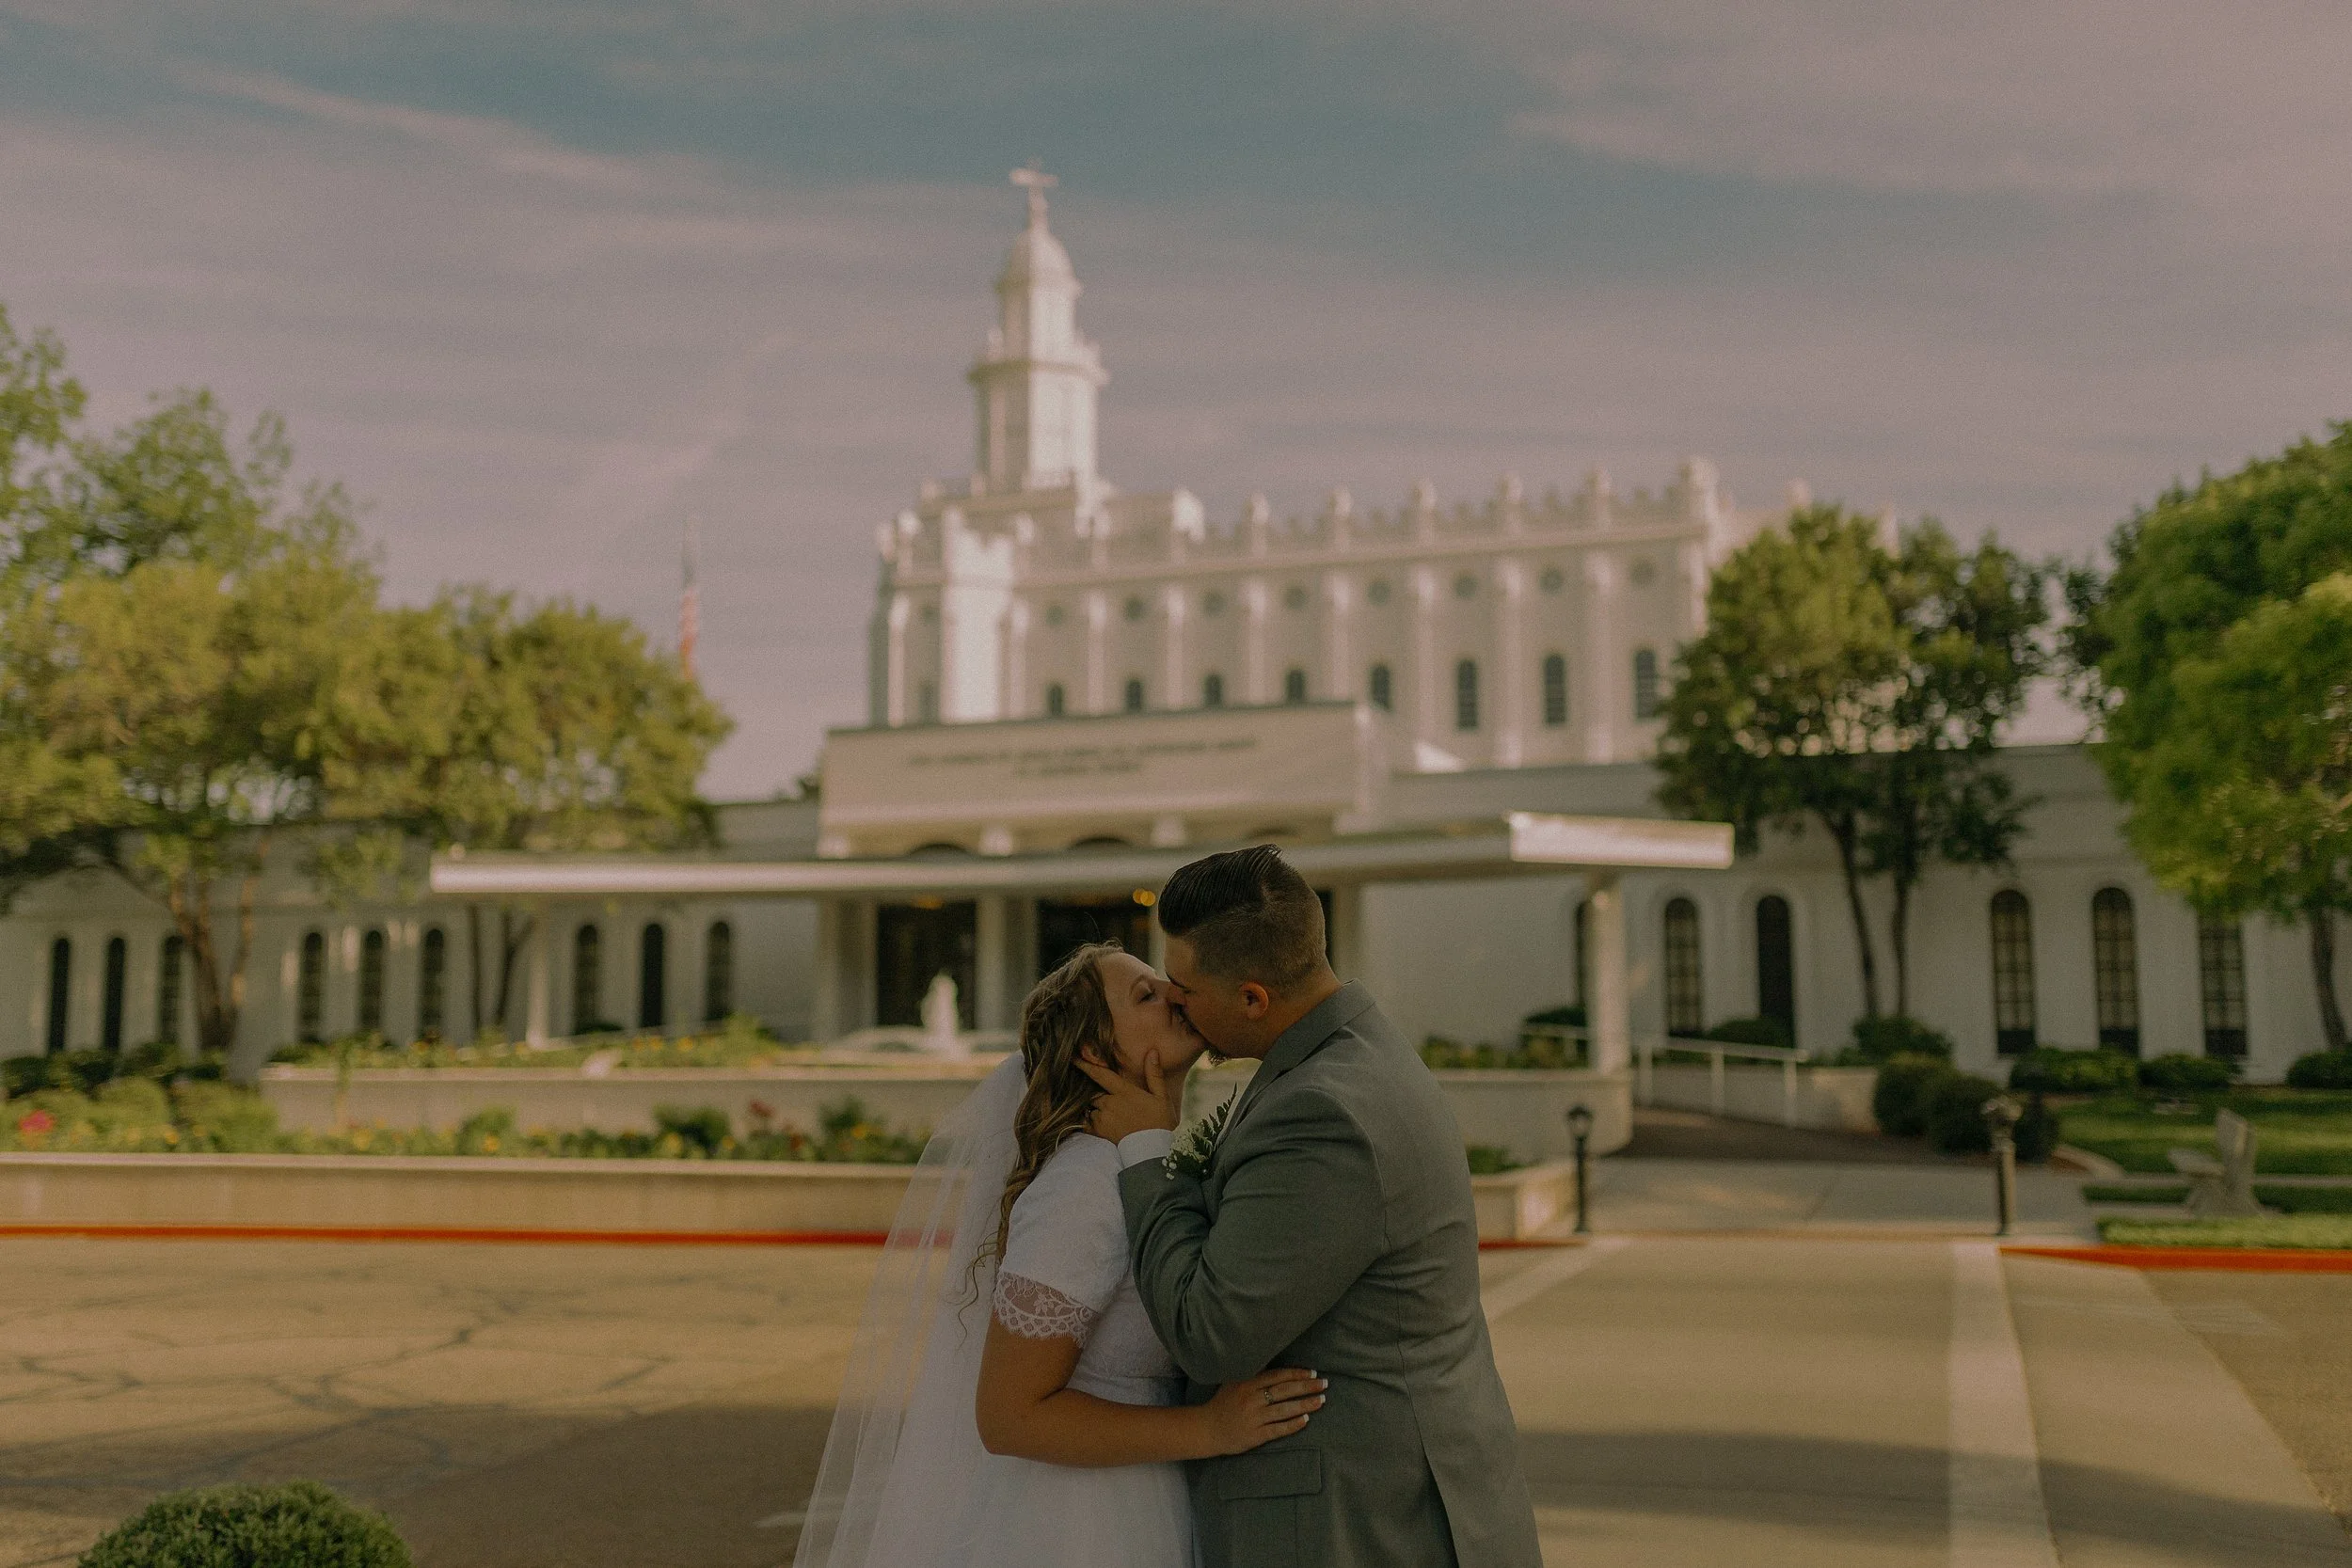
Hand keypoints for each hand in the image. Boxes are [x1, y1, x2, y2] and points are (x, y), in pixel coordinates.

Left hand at [1078, 1050, 1178, 1143]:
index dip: (1086, 1065)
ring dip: (1096, 1108)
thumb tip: (1152, 1051)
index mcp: (1124, 1092)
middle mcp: (1110, 1103)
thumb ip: (1154, 1074)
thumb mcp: (1161, 1097)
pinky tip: (1101, 1123)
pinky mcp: (1099, 1132)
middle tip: (1109, 1099)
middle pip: (1094, 1092)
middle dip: (1097, 1094)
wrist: (1152, 1151)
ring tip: (1110, 1115)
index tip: (1074, 1058)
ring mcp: (1103, 1118)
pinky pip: (1087, 1122)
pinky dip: (1089, 1121)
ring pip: (1091, 1107)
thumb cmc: (1159, 1123)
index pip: (1100, 1074)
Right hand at [1200, 1369, 1325, 1454]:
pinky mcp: (1255, 1435)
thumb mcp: (1233, 1383)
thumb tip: (1276, 1363)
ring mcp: (1254, 1418)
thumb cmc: (1223, 1404)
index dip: (1296, 1374)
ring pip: (1284, 1410)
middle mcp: (1251, 1399)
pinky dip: (1293, 1425)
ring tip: (1321, 1400)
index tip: (1312, 1373)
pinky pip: (1278, 1429)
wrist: (1206, 1429)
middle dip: (1306, 1387)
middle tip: (1324, 1384)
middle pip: (1284, 1391)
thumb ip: (1253, 1374)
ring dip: (1305, 1405)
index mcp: (1247, 1383)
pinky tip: (1306, 1420)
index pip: (1277, 1376)